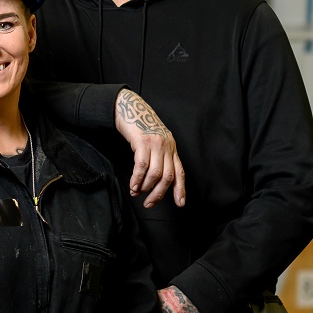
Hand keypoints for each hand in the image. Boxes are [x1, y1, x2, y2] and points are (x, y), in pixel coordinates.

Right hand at [115, 88, 186, 207]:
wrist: (131, 108)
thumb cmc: (141, 127)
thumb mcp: (155, 142)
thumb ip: (159, 157)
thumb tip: (155, 180)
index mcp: (171, 149)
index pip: (180, 173)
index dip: (180, 190)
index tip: (180, 204)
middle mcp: (167, 147)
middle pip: (167, 177)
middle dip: (158, 194)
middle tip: (148, 204)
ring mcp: (155, 144)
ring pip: (155, 174)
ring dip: (145, 188)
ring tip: (136, 193)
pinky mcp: (143, 142)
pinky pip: (142, 166)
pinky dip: (137, 179)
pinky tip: (133, 185)